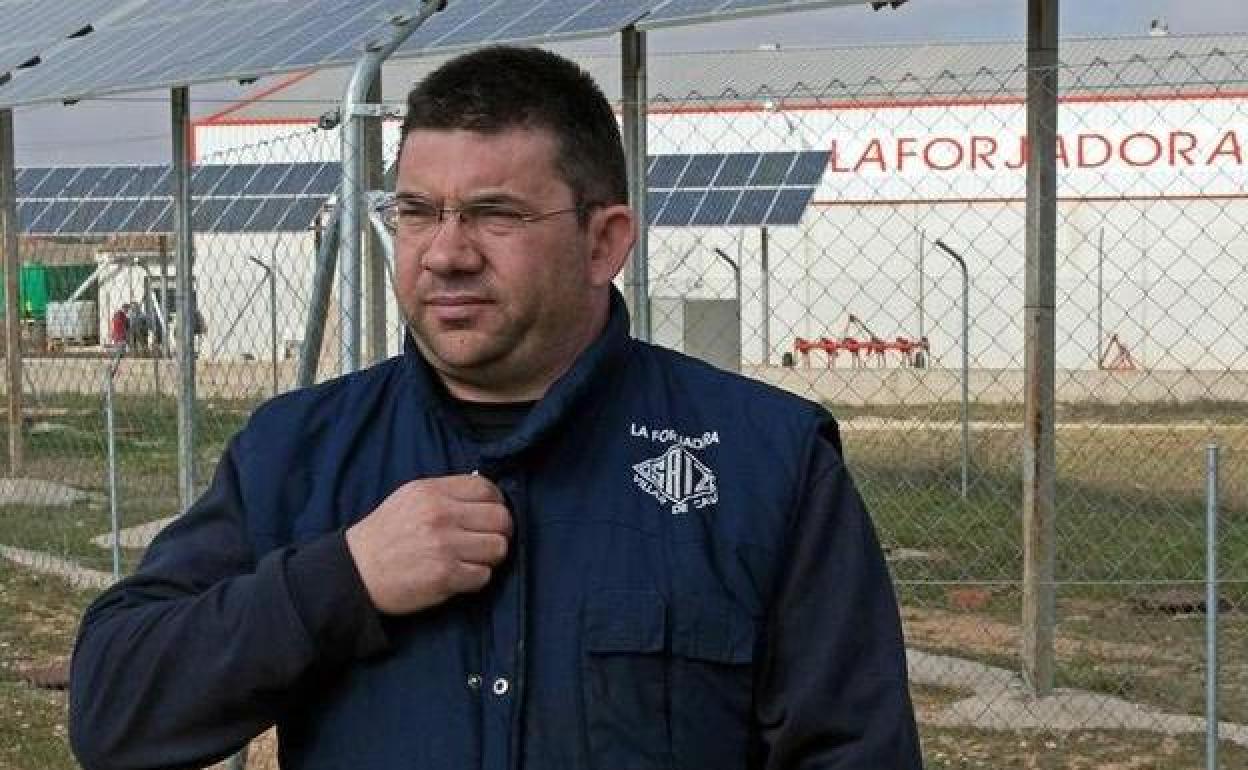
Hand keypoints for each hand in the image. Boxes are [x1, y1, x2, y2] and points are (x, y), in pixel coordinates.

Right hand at [345, 474, 510, 614]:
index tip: (489, 516)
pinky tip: (458, 576)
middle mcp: (440, 515)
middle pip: (501, 518)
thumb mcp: (409, 498)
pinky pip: (484, 576)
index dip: (496, 503)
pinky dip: (475, 579)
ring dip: (490, 558)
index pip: (486, 489)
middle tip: (486, 541)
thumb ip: (446, 494)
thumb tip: (486, 496)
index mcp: (431, 491)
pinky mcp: (445, 575)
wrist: (355, 571)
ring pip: (498, 548)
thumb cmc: (385, 536)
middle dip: (500, 532)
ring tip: (471, 560)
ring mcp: (444, 546)